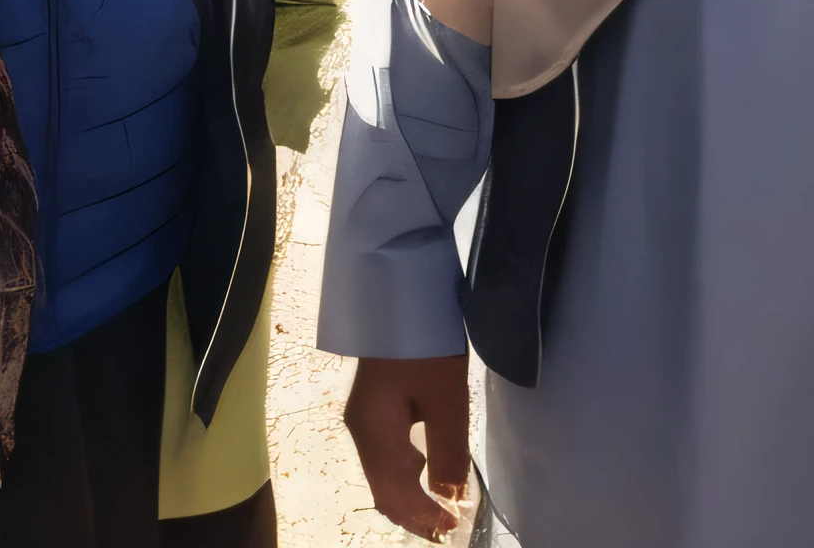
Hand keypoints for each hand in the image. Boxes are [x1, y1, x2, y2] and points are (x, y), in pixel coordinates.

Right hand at [343, 354, 470, 540]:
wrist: (399, 289)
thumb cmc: (424, 342)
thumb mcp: (445, 398)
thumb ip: (448, 451)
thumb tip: (451, 497)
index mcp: (375, 433)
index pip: (395, 496)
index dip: (423, 519)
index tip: (452, 530)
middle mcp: (361, 430)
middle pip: (383, 490)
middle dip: (414, 514)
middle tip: (448, 527)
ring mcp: (363, 418)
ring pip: (382, 474)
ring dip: (410, 497)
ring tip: (442, 508)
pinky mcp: (372, 406)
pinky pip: (385, 455)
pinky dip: (405, 475)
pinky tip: (426, 473)